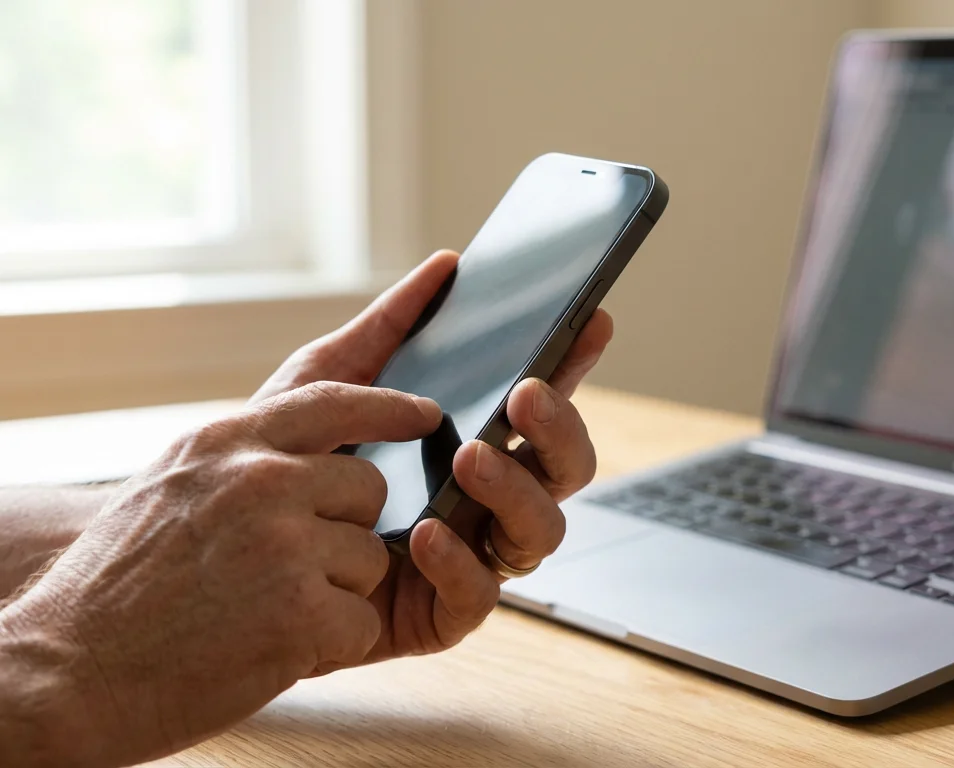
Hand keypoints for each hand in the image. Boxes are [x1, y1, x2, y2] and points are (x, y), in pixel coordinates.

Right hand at [0, 383, 440, 766]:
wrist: (63, 670)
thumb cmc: (115, 588)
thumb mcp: (169, 487)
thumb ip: (242, 460)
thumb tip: (314, 450)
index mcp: (225, 444)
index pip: (334, 402)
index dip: (389, 406)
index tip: (424, 412)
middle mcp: (259, 481)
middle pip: (368, 488)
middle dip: (347, 530)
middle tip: (287, 570)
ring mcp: (284, 544)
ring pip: (370, 557)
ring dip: (334, 593)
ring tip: (261, 612)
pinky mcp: (301, 612)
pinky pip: (361, 620)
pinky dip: (328, 644)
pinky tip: (270, 648)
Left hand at [253, 251, 613, 664]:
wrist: (223, 556)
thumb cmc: (285, 465)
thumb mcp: (325, 382)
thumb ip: (388, 327)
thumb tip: (445, 266)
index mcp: (475, 443)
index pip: (542, 407)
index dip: (575, 367)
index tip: (591, 323)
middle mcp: (488, 502)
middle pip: (566, 470)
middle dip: (559, 430)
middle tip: (524, 394)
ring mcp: (472, 558)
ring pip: (541, 533)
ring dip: (515, 490)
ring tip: (469, 457)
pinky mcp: (441, 614)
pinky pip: (480, 596)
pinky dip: (459, 561)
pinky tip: (423, 533)